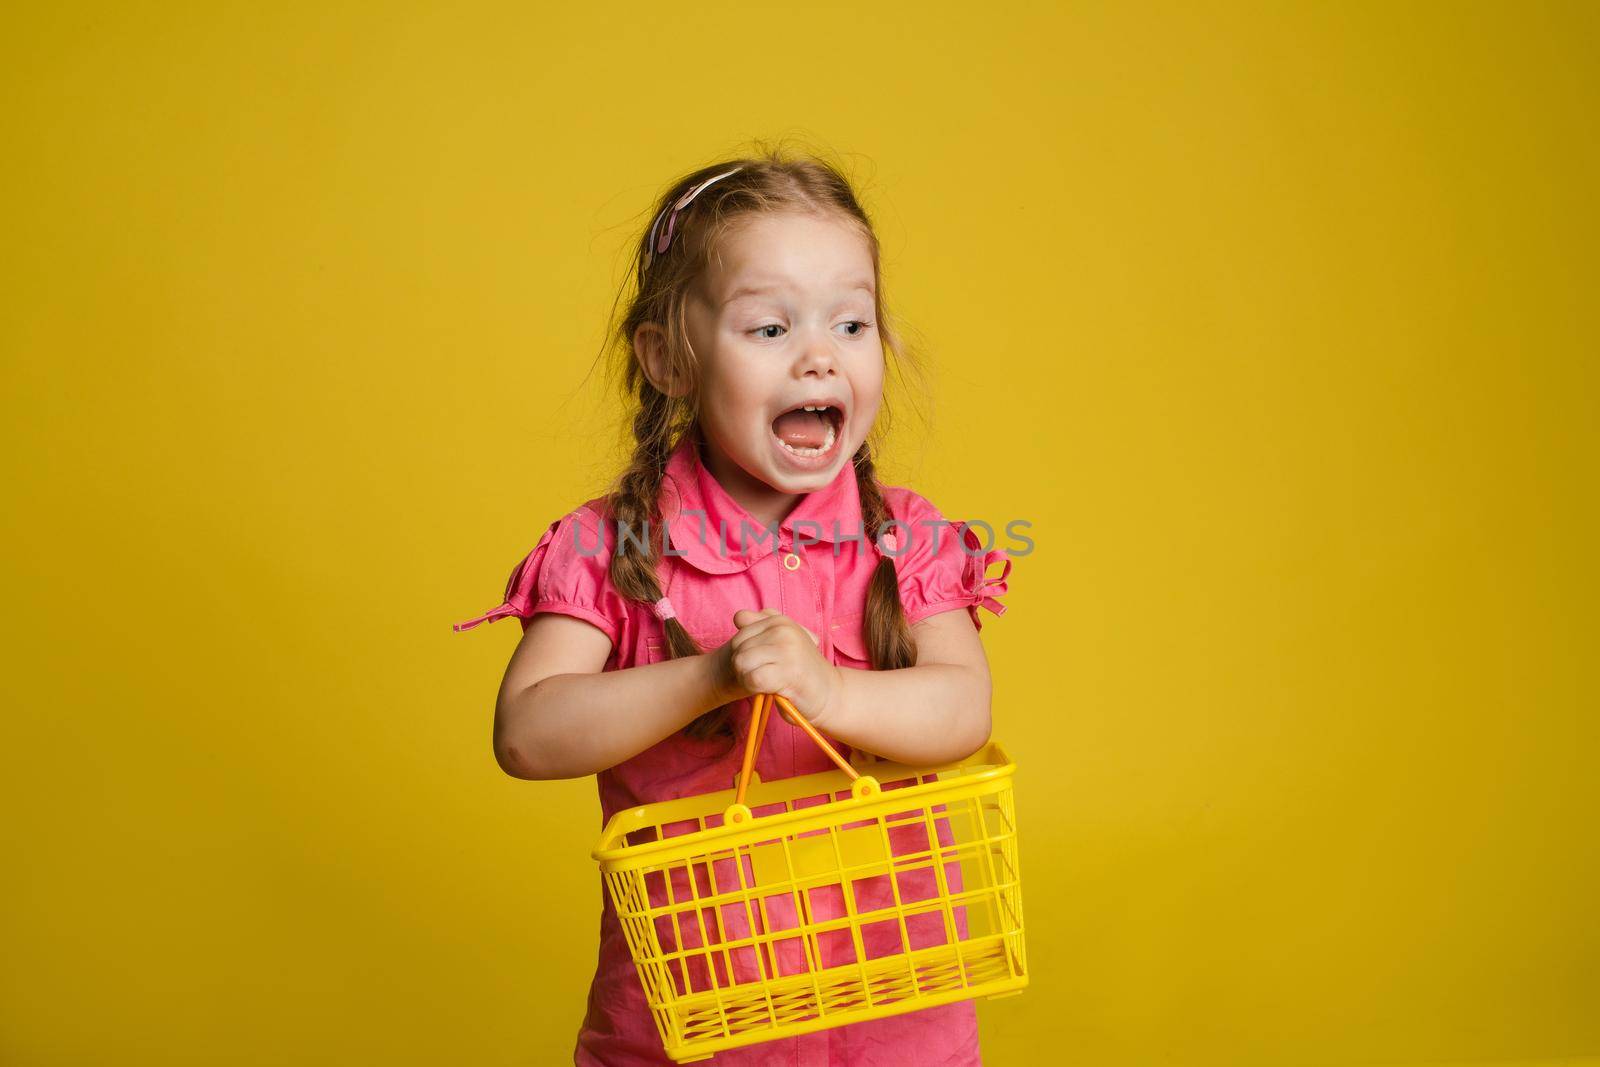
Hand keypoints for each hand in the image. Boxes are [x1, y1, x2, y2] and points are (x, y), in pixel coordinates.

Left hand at [720, 609, 844, 728]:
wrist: (830, 693)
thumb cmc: (802, 670)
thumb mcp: (784, 641)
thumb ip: (760, 625)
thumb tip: (738, 617)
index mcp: (780, 620)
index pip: (739, 633)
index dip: (744, 652)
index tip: (762, 661)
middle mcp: (783, 630)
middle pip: (738, 649)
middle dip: (744, 667)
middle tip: (766, 675)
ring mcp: (786, 649)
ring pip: (741, 663)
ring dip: (748, 678)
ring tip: (766, 682)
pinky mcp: (788, 671)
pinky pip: (752, 678)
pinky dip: (754, 688)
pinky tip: (770, 689)